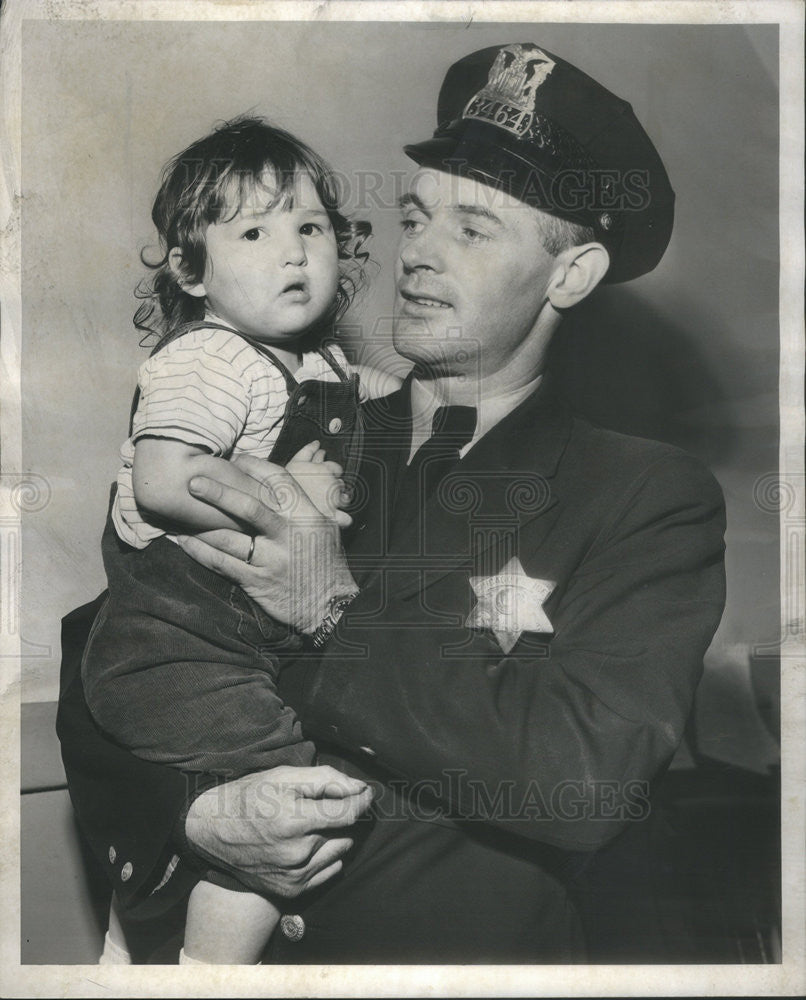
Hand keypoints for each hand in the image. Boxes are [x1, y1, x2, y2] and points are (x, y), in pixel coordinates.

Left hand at [176, 456, 357, 631]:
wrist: (329, 604)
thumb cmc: (327, 560)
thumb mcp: (327, 525)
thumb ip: (307, 502)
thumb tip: (286, 480)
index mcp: (306, 516)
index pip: (279, 482)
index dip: (255, 467)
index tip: (237, 460)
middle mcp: (288, 535)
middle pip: (249, 508)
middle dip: (219, 493)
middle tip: (193, 481)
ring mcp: (271, 559)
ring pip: (229, 538)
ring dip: (202, 527)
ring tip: (179, 514)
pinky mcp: (257, 581)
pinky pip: (223, 564)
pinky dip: (201, 552)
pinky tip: (185, 542)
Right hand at [185, 765, 373, 897]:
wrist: (212, 830)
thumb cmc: (250, 797)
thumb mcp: (284, 776)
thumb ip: (325, 779)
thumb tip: (358, 787)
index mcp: (294, 821)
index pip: (349, 813)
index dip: (363, 799)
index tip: (365, 792)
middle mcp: (296, 853)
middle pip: (346, 831)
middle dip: (341, 816)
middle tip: (320, 806)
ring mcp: (294, 875)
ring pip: (339, 850)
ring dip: (333, 836)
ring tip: (309, 824)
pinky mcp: (292, 889)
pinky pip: (329, 870)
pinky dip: (325, 856)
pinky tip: (304, 844)